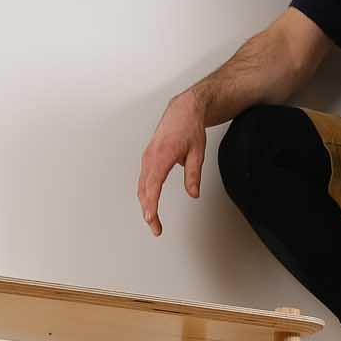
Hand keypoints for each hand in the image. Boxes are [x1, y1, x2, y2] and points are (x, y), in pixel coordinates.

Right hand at [137, 90, 205, 235]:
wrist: (182, 111)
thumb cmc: (189, 128)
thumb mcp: (198, 153)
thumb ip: (194, 175)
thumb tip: (194, 194)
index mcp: (162, 156)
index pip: (153, 186)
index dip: (151, 205)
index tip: (151, 219)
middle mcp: (150, 157)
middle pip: (145, 190)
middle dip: (148, 211)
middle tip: (156, 229)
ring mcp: (147, 158)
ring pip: (142, 186)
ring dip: (145, 205)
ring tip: (153, 222)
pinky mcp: (148, 158)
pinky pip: (144, 180)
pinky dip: (145, 194)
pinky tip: (149, 205)